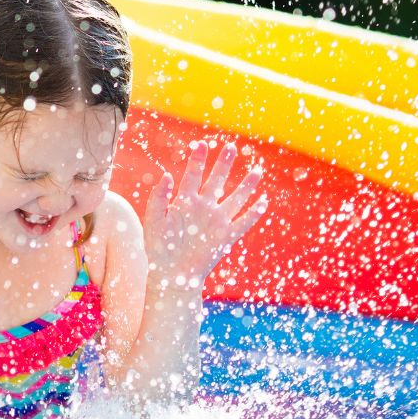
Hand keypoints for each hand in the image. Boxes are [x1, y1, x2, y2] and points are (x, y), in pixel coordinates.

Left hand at [144, 141, 266, 285]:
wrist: (171, 274)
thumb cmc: (159, 248)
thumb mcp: (153, 220)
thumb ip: (158, 198)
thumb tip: (166, 175)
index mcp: (184, 202)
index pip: (193, 175)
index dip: (198, 160)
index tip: (202, 144)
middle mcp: (203, 208)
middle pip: (216, 181)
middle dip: (224, 164)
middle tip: (231, 147)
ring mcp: (216, 221)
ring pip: (235, 199)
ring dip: (246, 185)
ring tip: (257, 170)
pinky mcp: (225, 237)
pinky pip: (243, 223)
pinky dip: (253, 214)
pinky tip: (263, 201)